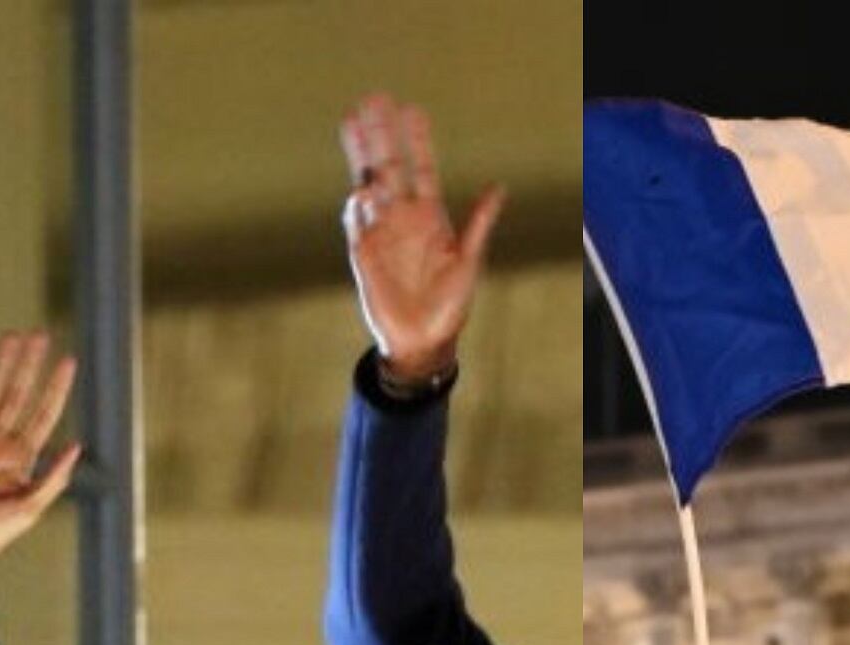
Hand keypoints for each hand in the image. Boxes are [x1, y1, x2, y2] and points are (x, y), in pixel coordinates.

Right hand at [0, 331, 80, 569]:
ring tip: (10, 337)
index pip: (44, 414)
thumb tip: (78, 446)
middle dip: (29, 366)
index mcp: (22, 459)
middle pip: (17, 396)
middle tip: (39, 334)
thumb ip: (52, 478)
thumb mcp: (28, 510)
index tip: (68, 360)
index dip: (56, 388)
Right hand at [340, 93, 502, 381]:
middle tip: (373, 98)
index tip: (412, 110)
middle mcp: (403, 218)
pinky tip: (362, 188)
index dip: (417, 141)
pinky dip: (358, 205)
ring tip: (351, 121)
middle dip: (381, 134)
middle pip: (389, 166)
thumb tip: (499, 187)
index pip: (422, 169)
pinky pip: (357, 222)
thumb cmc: (450, 305)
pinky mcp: (363, 253)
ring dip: (360, 155)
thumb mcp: (470, 262)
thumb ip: (480, 224)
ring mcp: (381, 232)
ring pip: (367, 184)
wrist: (423, 340)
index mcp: (430, 217)